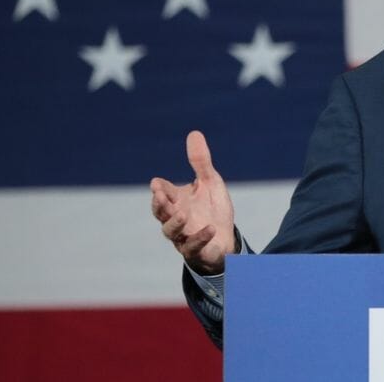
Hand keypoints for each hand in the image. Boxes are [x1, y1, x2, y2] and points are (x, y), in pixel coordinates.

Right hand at [150, 131, 236, 273]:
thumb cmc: (213, 209)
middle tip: (159, 196)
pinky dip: (200, 237)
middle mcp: (176, 218)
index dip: (160, 189)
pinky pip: (193, 246)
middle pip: (161, 213)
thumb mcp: (210, 182)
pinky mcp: (196, 250)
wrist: (226, 239)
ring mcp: (184, 235)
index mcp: (177, 201)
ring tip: (182, 213)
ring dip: (175, 223)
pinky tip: (210, 228)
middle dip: (159, 205)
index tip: (157, 184)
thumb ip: (201, 162)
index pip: (163, 193)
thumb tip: (194, 133)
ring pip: (170, 232)